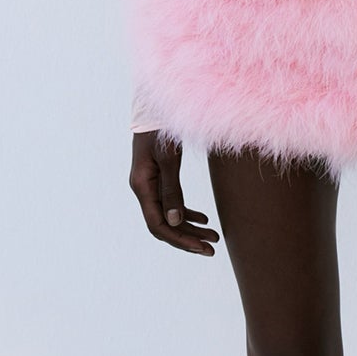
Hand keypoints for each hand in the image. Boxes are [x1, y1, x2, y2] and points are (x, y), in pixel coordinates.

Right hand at [130, 130, 220, 255]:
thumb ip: (171, 190)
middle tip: (212, 248)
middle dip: (188, 238)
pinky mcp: (159, 178)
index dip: (179, 239)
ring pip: (170, 216)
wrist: (156, 107)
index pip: (158, 225)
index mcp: (142, 186)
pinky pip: (172, 204)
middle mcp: (144, 189)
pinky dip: (187, 213)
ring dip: (191, 228)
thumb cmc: (162, 129)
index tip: (201, 247)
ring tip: (214, 236)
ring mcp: (150, 184)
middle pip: (164, 225)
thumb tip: (175, 222)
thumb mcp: (169, 159)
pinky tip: (204, 219)